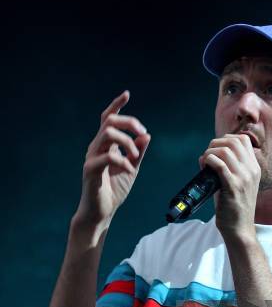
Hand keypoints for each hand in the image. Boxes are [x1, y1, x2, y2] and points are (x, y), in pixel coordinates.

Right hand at [74, 90, 150, 228]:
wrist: (101, 212)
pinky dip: (123, 161)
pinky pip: (107, 156)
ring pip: (107, 134)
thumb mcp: (132, 168)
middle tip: (142, 133)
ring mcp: (92, 157)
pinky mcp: (90, 170)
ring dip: (127, 142)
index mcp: (105, 145)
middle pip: (110, 121)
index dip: (116, 105)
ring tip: (135, 156)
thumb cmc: (114, 190)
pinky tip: (129, 170)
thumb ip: (138, 152)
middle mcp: (96, 147)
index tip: (126, 94)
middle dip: (129, 122)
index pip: (108, 119)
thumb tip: (146, 135)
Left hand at [199, 134, 259, 239]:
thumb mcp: (239, 184)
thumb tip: (209, 156)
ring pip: (225, 151)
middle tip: (207, 156)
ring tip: (204, 163)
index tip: (215, 150)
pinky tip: (204, 168)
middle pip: (234, 141)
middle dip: (215, 144)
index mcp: (254, 168)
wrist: (240, 229)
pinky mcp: (233, 187)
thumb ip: (230, 169)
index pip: (243, 140)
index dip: (226, 139)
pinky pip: (220, 165)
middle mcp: (251, 170)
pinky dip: (209, 161)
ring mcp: (244, 178)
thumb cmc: (234, 207)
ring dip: (210, 153)